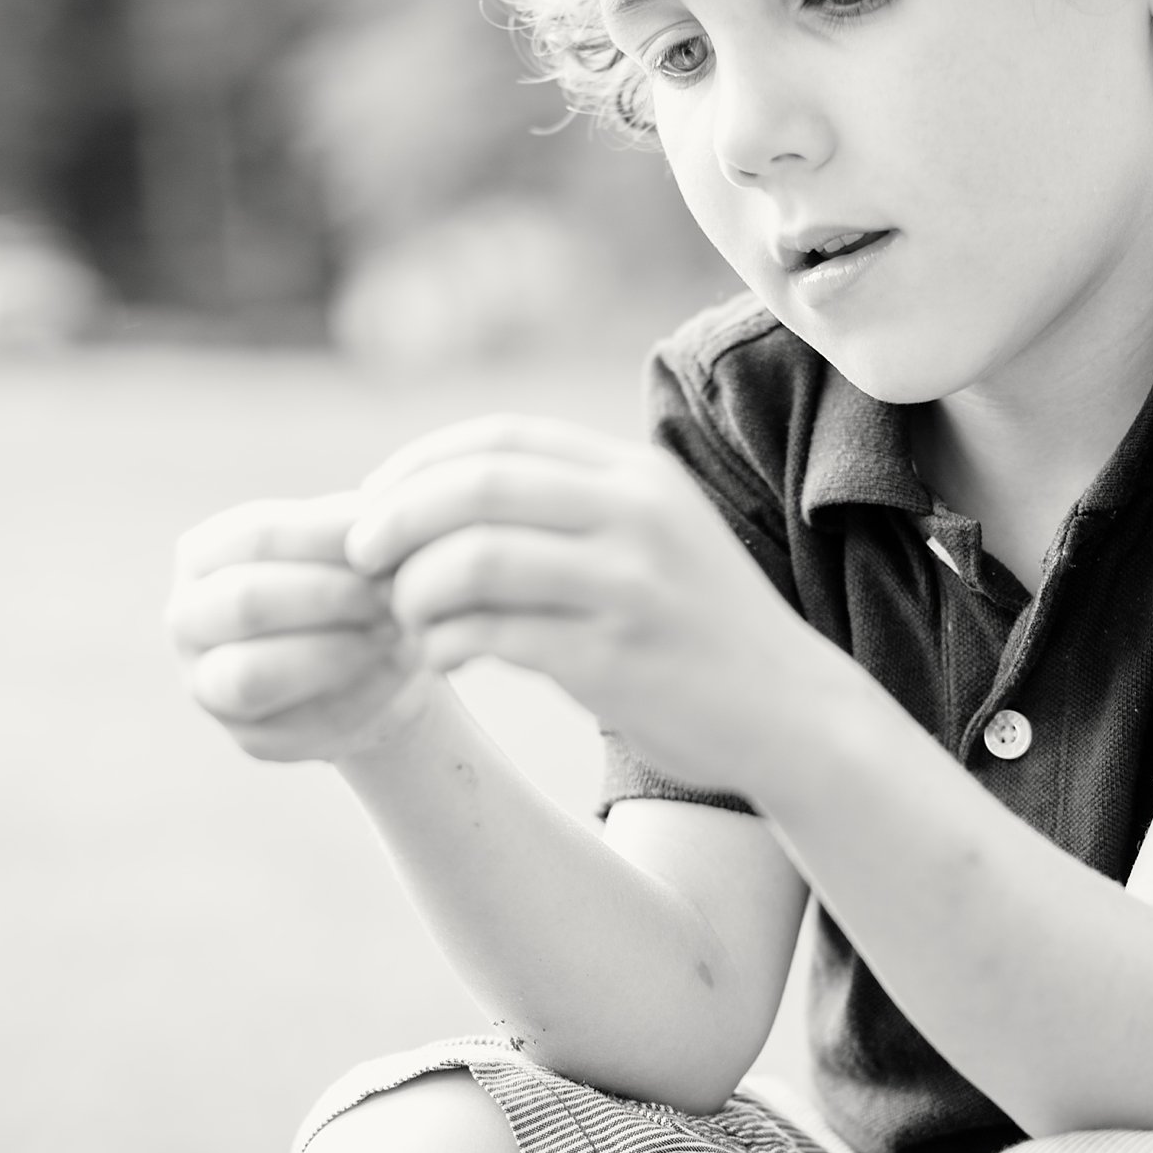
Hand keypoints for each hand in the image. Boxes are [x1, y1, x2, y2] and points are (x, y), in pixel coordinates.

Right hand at [168, 494, 435, 763]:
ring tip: (395, 631)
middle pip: (246, 602)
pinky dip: (353, 696)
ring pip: (254, 673)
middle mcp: (188, 620)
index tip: (388, 539)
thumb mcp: (353, 549)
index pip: (257, 536)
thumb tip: (375, 515)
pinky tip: (396, 672)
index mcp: (203, 556)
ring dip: (335, 651)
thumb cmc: (357, 585)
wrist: (377, 663)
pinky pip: (296, 724)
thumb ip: (354, 532)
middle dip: (329, 596)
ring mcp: (208, 686)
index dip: (326, 535)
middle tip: (394, 593)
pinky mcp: (251, 740)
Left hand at [343, 416, 818, 794]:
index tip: (376, 503)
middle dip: (396, 519)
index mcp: (636, 477)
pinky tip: (441, 660)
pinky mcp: (614, 658)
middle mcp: (635, 517)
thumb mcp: (654, 538)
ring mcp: (627, 586)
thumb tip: (440, 495)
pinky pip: (492, 636)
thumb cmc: (700, 630)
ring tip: (406, 619)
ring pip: (473, 560)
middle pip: (476, 487)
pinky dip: (444, 645)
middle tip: (362, 559)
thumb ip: (574, 508)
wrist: (790, 713)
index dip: (420, 464)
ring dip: (414, 590)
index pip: (500, 439)